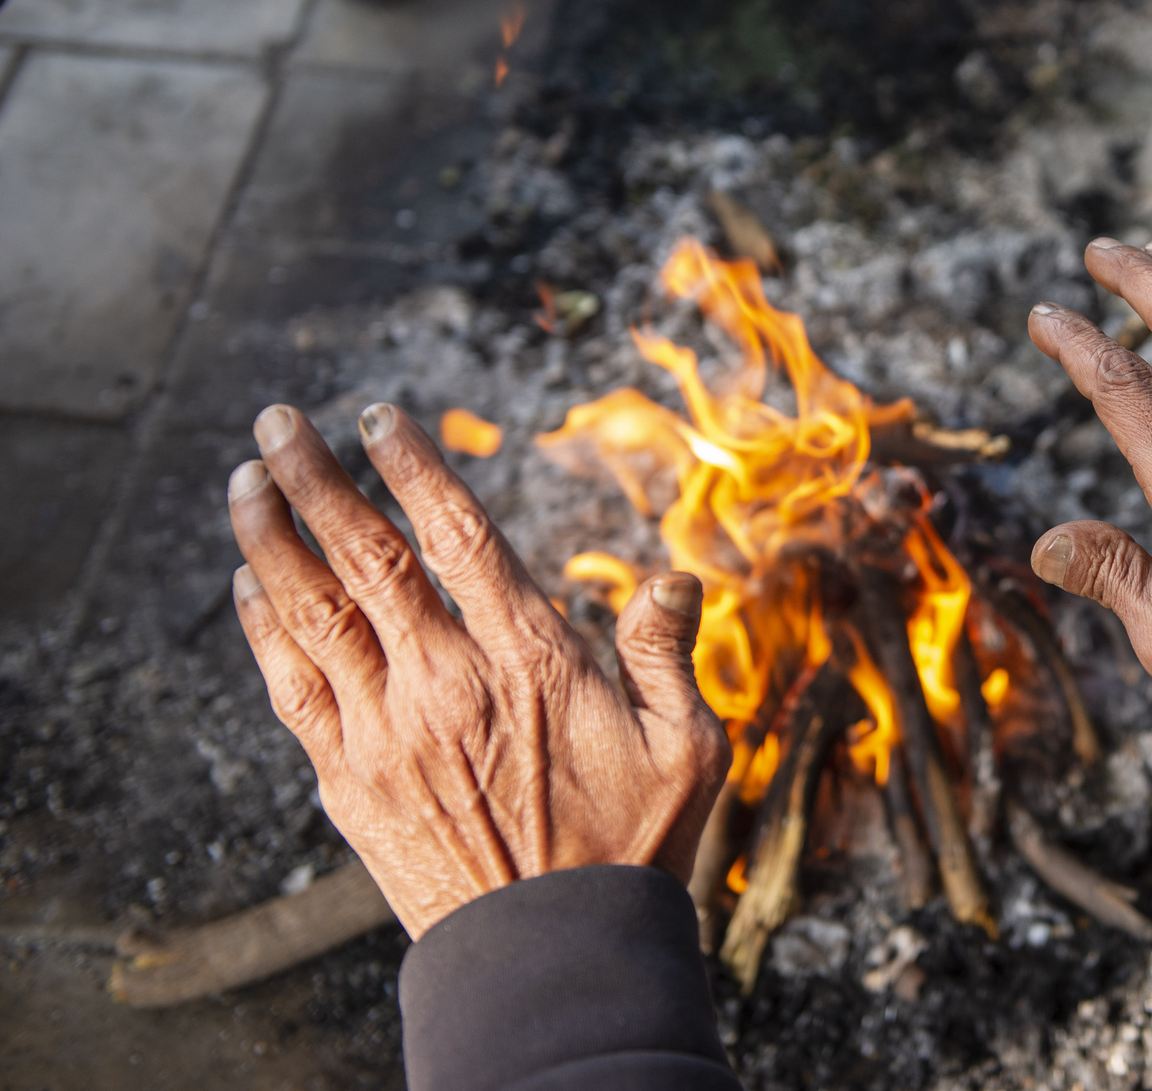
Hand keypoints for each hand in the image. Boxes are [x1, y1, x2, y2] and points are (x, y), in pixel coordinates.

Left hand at [226, 403, 726, 938]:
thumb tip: (675, 578)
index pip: (458, 537)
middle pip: (365, 557)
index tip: (378, 416)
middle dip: (314, 479)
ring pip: (311, 612)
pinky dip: (264, 627)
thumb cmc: (633, 847)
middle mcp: (448, 683)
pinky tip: (251, 583)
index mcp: (531, 660)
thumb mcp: (688, 746)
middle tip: (278, 421)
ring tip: (244, 478)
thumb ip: (671, 654)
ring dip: (270, 537)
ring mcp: (388, 732)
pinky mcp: (351, 781)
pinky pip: (292, 687)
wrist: (554, 954)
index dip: (413, 467)